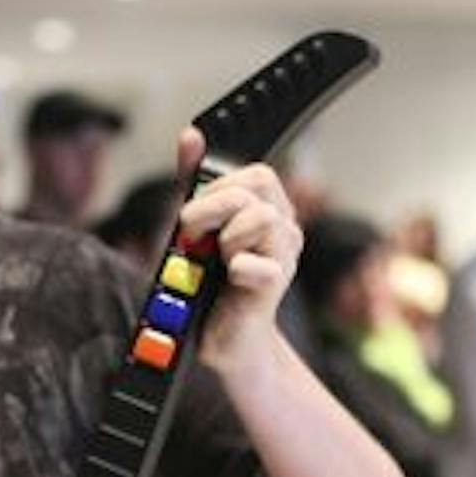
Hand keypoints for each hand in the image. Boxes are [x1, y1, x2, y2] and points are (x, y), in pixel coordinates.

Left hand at [173, 128, 300, 377]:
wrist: (223, 340)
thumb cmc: (210, 285)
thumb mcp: (196, 227)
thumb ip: (195, 182)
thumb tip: (191, 136)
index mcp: (269, 211)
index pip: (257, 172)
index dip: (220, 185)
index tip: (196, 214)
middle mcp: (283, 230)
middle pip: (262, 181)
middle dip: (217, 202)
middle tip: (197, 232)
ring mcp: (284, 257)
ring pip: (262, 216)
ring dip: (226, 236)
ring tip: (220, 260)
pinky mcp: (275, 285)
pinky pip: (256, 264)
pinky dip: (234, 270)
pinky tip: (230, 282)